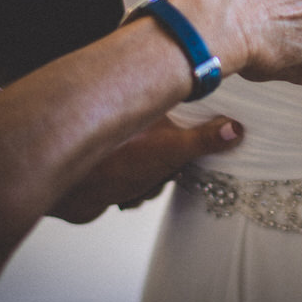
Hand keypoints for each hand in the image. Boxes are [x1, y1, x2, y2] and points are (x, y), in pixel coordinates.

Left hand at [50, 115, 241, 222]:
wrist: (67, 196)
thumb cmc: (107, 163)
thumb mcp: (168, 150)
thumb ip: (203, 139)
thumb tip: (235, 129)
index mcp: (153, 106)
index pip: (190, 115)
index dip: (198, 135)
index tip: (202, 146)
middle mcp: (139, 121)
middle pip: (177, 144)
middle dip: (172, 166)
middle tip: (162, 169)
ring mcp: (127, 144)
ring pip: (160, 166)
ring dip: (154, 182)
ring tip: (138, 182)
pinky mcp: (117, 166)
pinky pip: (144, 180)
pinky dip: (140, 191)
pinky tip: (127, 191)